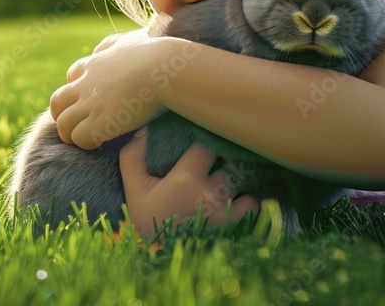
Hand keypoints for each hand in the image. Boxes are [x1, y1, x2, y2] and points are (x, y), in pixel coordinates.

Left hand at [50, 31, 166, 149]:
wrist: (164, 69)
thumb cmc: (154, 54)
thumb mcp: (126, 40)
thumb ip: (110, 45)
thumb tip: (100, 50)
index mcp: (91, 65)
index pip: (71, 78)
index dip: (78, 92)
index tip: (91, 102)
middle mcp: (84, 85)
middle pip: (57, 103)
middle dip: (63, 116)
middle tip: (79, 126)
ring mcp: (90, 104)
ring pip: (63, 125)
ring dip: (71, 134)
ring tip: (88, 141)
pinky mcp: (100, 123)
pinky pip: (79, 138)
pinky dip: (86, 144)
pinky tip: (100, 144)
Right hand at [119, 129, 259, 235]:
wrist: (160, 256)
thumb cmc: (147, 217)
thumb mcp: (134, 187)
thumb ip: (132, 156)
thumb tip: (141, 128)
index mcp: (186, 178)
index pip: (207, 146)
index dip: (203, 145)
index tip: (197, 149)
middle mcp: (211, 192)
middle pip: (226, 163)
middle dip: (218, 165)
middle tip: (208, 168)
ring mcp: (226, 209)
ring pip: (239, 182)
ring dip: (230, 182)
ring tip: (218, 186)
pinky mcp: (235, 224)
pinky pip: (252, 204)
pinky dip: (245, 200)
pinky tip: (232, 201)